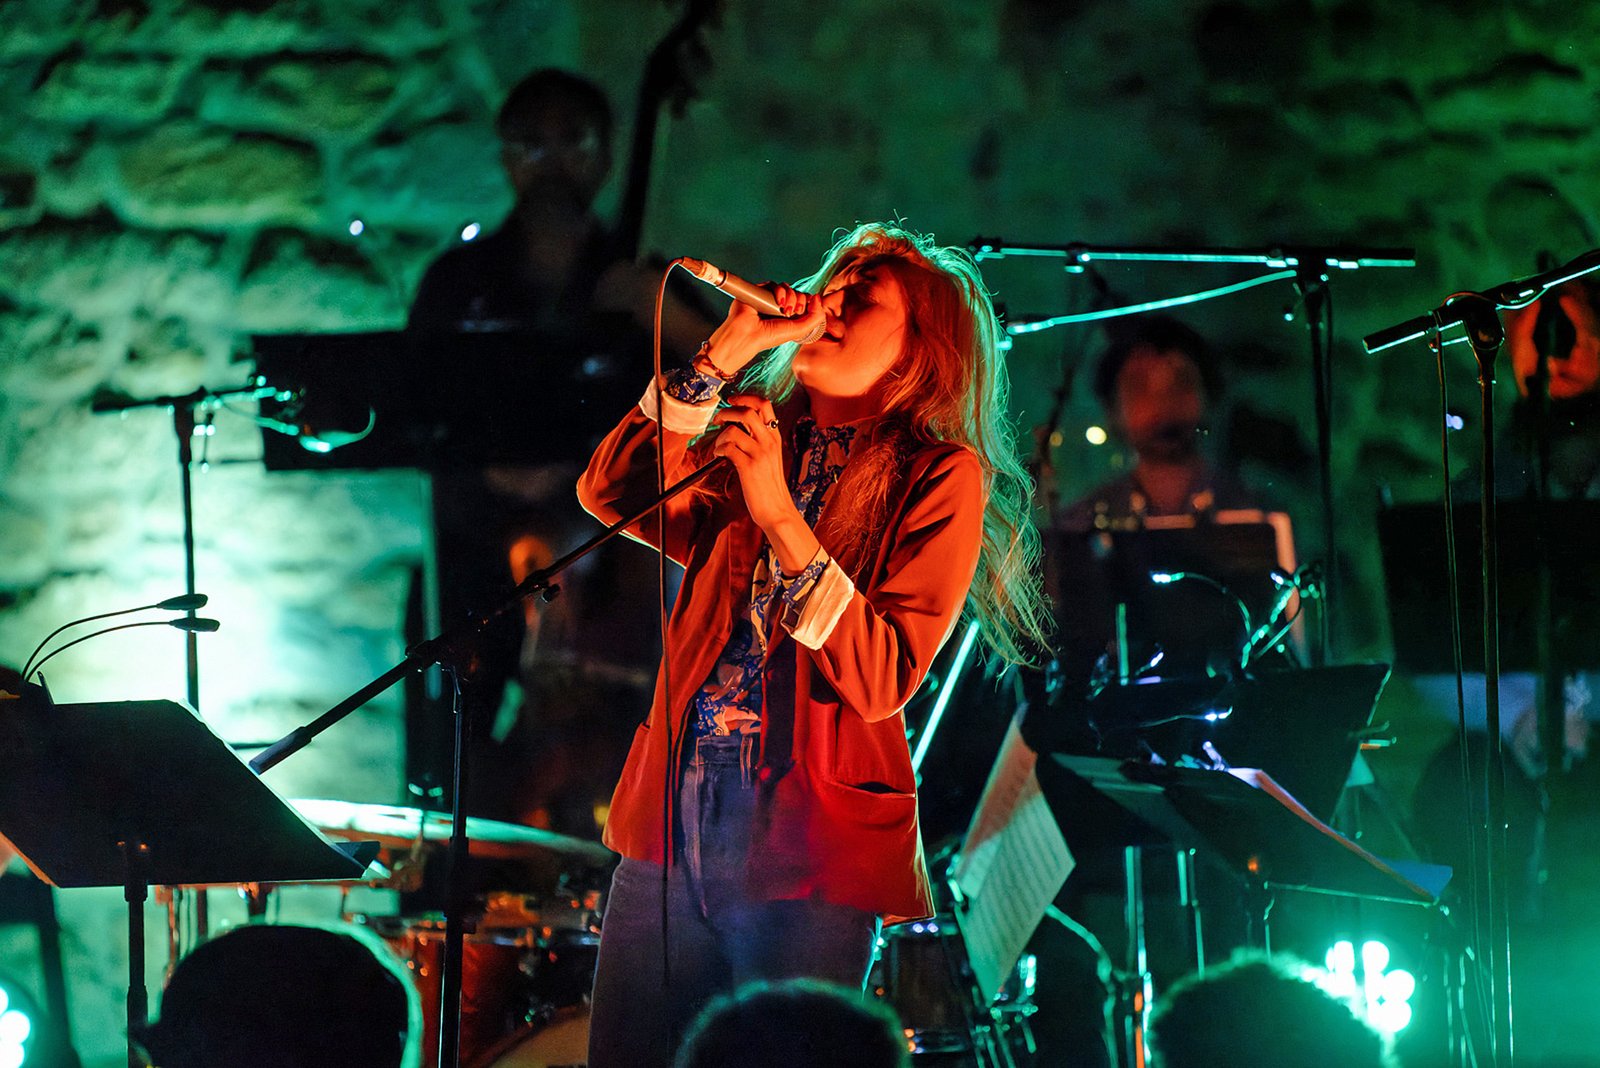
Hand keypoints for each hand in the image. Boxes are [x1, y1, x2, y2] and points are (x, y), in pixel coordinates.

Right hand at [701, 283, 825, 377]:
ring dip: (791, 296)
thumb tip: (818, 298)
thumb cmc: (769, 336)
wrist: (747, 333)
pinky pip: (776, 285)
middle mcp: (781, 308)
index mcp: (790, 318)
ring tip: (785, 308)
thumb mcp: (798, 330)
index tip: (804, 311)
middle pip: (798, 295)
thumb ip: (814, 318)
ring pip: (789, 289)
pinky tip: (778, 301)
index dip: (809, 305)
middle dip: (800, 301)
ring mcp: (771, 299)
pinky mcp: (761, 291)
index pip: (805, 305)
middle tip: (794, 312)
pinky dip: (781, 291)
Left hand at [710, 394, 820, 570]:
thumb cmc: (770, 486)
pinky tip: (719, 456)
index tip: (732, 400)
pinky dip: (719, 449)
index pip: (765, 404)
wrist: (777, 510)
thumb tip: (738, 428)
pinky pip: (728, 448)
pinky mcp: (749, 467)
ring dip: (720, 436)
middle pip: (748, 411)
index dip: (746, 397)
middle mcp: (769, 442)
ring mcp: (760, 454)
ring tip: (719, 446)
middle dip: (728, 411)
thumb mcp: (770, 458)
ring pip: (734, 430)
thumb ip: (759, 441)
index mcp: (775, 437)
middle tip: (719, 420)